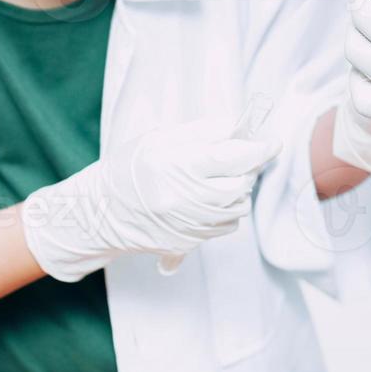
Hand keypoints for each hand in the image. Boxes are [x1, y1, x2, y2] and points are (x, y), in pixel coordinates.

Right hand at [22, 117, 281, 281]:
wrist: (98, 213)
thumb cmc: (130, 168)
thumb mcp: (160, 139)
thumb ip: (203, 132)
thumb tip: (240, 128)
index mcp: (178, 166)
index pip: (233, 158)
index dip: (259, 149)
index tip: (272, 143)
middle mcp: (185, 199)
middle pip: (241, 185)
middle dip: (248, 169)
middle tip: (239, 158)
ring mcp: (188, 225)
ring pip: (238, 207)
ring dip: (238, 191)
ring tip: (217, 179)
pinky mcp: (188, 243)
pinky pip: (227, 226)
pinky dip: (227, 211)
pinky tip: (207, 200)